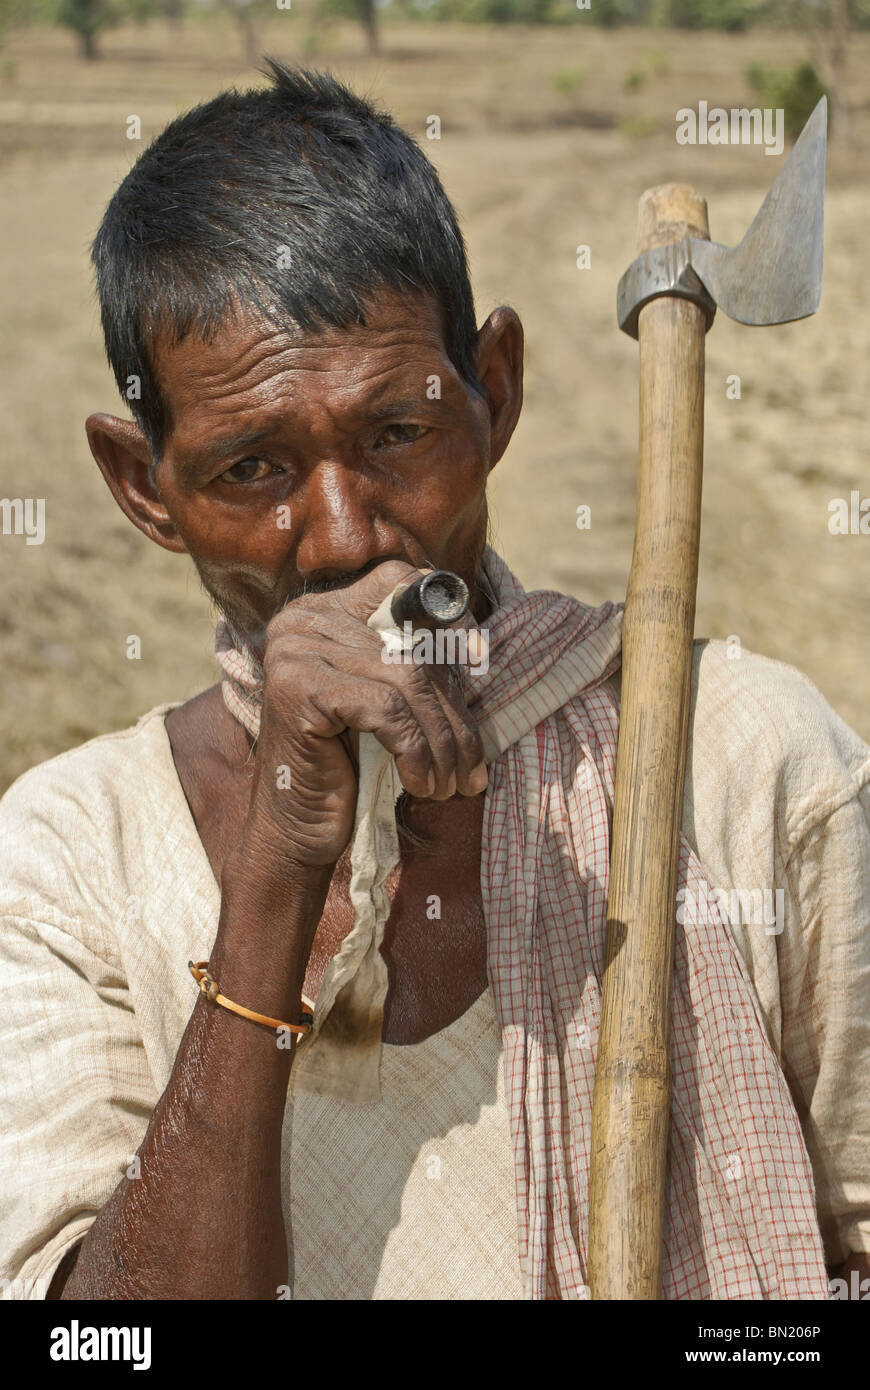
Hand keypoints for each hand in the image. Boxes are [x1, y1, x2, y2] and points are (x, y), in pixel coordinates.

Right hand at [241, 560, 488, 870]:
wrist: (297, 830)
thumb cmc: (349, 766)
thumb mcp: (388, 704)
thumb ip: (416, 664)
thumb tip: (479, 649)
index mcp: (323, 611)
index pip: (399, 584)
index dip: (448, 617)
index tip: (480, 662)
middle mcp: (302, 620)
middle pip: (411, 646)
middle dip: (453, 713)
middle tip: (472, 766)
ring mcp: (295, 650)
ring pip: (406, 681)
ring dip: (442, 741)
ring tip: (453, 784)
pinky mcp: (298, 688)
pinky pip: (386, 711)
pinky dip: (417, 753)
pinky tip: (421, 786)